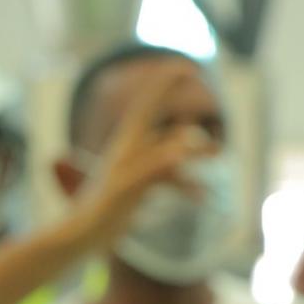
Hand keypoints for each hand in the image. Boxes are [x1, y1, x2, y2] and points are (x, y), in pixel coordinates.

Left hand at [66, 72, 206, 251]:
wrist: (83, 237)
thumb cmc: (102, 211)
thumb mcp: (132, 186)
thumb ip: (158, 165)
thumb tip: (186, 147)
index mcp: (127, 141)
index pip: (149, 102)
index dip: (167, 81)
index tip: (189, 66)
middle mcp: (131, 149)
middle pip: (166, 127)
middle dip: (192, 127)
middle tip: (216, 132)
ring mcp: (135, 168)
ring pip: (171, 154)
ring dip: (195, 154)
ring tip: (220, 155)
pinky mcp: (137, 187)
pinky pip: (168, 178)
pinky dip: (186, 183)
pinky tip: (201, 198)